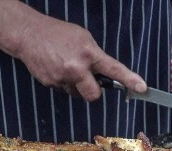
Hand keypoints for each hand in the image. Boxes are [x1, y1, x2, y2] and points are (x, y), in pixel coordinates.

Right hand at [14, 13, 146, 100]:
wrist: (28, 35)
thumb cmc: (58, 34)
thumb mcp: (83, 38)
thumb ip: (95, 56)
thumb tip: (104, 73)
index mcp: (89, 54)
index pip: (114, 70)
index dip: (130, 80)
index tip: (142, 89)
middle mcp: (77, 68)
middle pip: (94, 95)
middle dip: (93, 91)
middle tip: (89, 80)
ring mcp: (62, 78)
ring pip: (77, 93)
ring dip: (76, 86)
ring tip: (66, 67)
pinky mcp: (50, 84)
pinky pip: (64, 90)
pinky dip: (63, 83)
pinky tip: (56, 68)